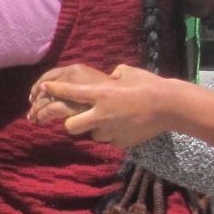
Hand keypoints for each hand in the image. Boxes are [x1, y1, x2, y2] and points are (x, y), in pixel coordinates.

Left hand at [33, 64, 180, 146]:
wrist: (169, 106)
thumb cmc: (149, 85)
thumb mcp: (128, 72)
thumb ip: (114, 76)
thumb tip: (110, 78)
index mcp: (100, 93)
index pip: (68, 92)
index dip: (54, 90)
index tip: (43, 88)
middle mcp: (100, 113)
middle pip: (70, 126)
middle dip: (69, 123)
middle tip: (77, 118)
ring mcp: (110, 130)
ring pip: (90, 134)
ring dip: (93, 129)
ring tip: (107, 121)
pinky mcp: (120, 141)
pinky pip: (108, 139)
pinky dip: (111, 134)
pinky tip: (123, 126)